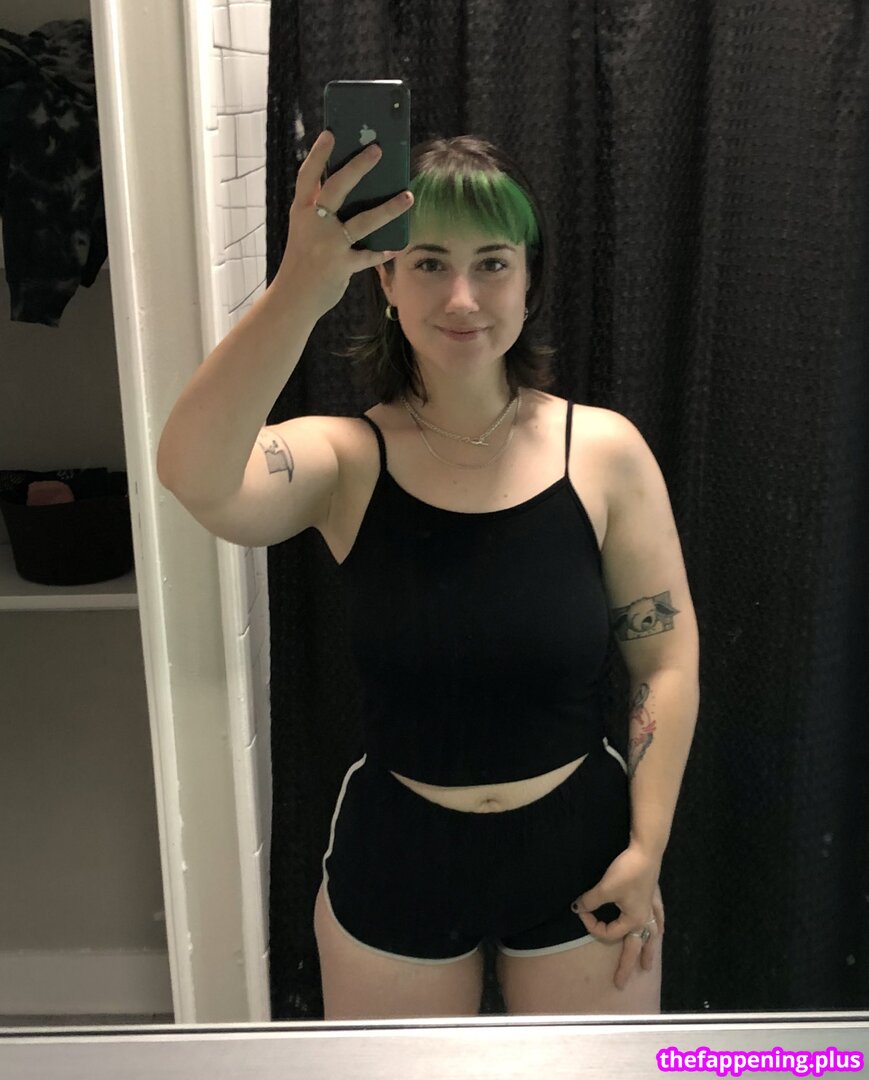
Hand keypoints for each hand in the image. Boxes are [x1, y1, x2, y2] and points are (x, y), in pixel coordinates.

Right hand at [275, 130, 413, 317]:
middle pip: (338, 188)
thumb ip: (321, 210)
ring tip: (408, 196)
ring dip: (388, 208)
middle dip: (358, 167)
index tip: (331, 133)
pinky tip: (396, 245)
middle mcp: (314, 223)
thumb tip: (355, 189)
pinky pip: (368, 256)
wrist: (293, 296)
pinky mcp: (341, 265)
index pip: (307, 176)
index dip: (318, 154)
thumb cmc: (303, 259)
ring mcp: (328, 244)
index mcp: (302, 211)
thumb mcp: (304, 229)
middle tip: (378, 150)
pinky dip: (382, 252)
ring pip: (363, 221)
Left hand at [571, 844, 664, 989]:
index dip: (592, 926)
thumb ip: (591, 901)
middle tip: (621, 983)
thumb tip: (578, 907)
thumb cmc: (626, 871)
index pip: (609, 932)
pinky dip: (658, 925)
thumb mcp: (605, 888)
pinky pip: (657, 916)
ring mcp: (652, 907)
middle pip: (635, 946)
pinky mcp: (654, 895)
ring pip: (651, 935)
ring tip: (647, 965)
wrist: (645, 851)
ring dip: (649, 950)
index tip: (582, 911)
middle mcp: (645, 918)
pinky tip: (660, 929)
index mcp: (633, 920)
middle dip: (627, 965)